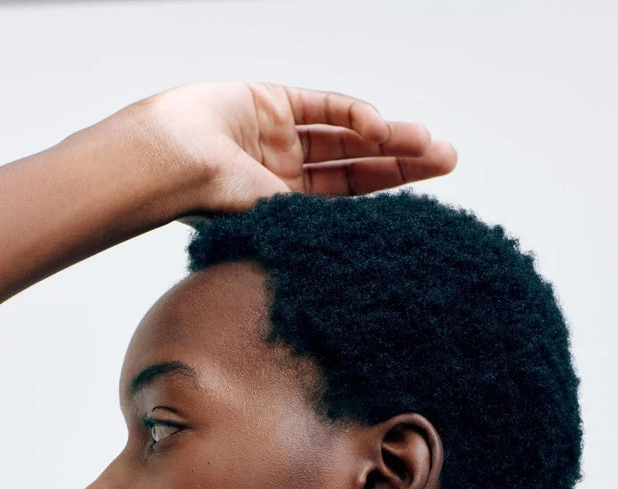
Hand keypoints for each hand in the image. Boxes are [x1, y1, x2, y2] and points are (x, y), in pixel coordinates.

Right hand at [133, 81, 456, 214]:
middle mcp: (284, 177)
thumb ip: (323, 230)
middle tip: (448, 158)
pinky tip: (380, 126)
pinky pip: (324, 107)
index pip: (350, 205)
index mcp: (285, 214)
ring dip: (389, 137)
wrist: (169, 163)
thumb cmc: (212, 205)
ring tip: (431, 143)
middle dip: (403, 161)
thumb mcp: (280, 225)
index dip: (389, 197)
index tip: (431, 201)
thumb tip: (379, 257)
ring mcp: (277, 138)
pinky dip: (355, 115)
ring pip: (347, 136)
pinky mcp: (269, 101)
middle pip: (357, 167)